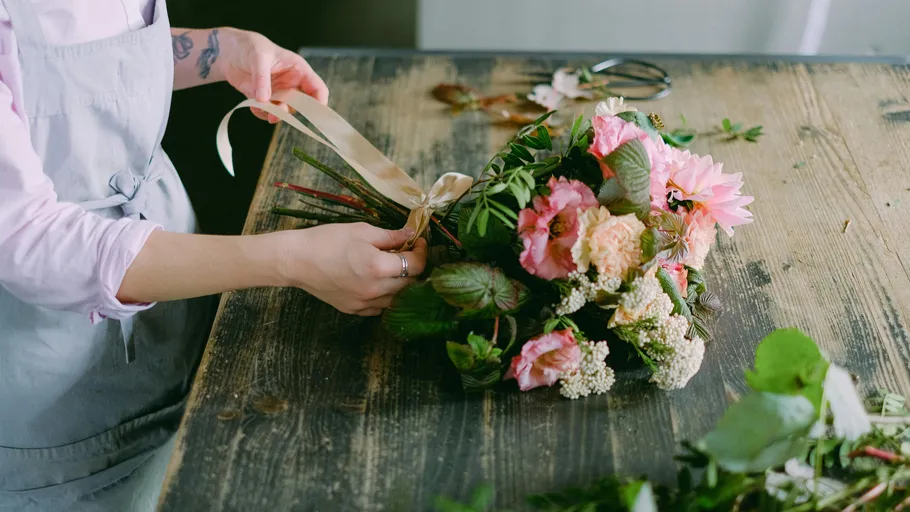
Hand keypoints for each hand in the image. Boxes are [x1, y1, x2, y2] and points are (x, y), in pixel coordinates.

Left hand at [218, 28, 329, 121]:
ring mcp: (278, 92)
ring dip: (274, 114)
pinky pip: (267, 112)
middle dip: (290, 111)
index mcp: (299, 70)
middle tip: (276, 114)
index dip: (319, 103)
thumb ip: (262, 79)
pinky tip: (252, 105)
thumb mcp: (258, 57)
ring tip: (261, 107)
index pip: (317, 89)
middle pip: (301, 105)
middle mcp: (291, 83)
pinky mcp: (265, 98)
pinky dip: (261, 113)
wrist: (229, 51)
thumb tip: (264, 99)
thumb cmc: (250, 46)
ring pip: (284, 111)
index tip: (313, 115)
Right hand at [277, 223, 427, 315]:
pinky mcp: (354, 310)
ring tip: (392, 269)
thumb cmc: (327, 240)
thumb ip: (391, 236)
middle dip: (413, 268)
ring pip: (397, 299)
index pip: (416, 265)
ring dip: (401, 284)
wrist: (297, 260)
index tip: (418, 242)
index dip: (421, 252)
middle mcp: (375, 290)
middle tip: (407, 254)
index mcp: (378, 267)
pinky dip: (385, 296)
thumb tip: (412, 234)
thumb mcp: (362, 231)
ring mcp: (364, 303)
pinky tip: (378, 283)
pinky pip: (379, 308)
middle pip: (410, 284)